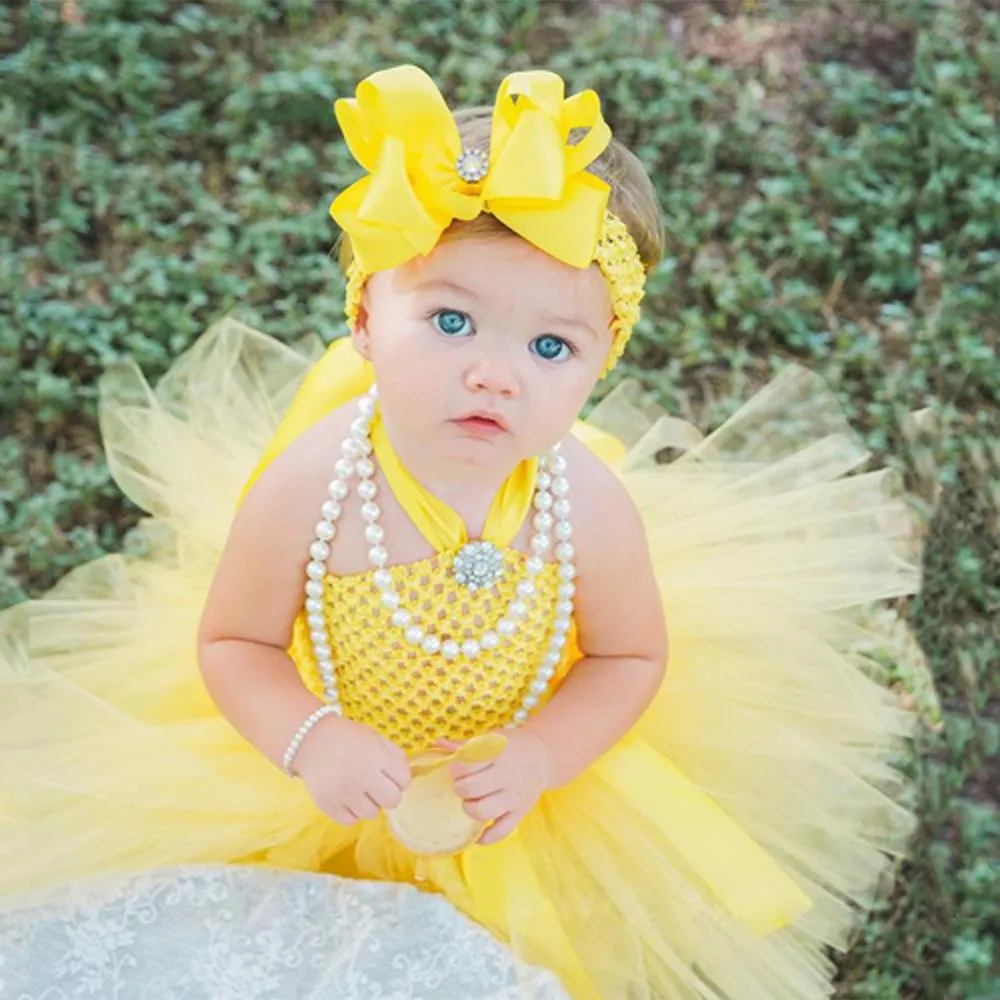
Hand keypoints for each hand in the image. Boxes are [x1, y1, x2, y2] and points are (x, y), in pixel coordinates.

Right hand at [294, 715, 410, 825]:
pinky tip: (347, 799)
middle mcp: (363, 776)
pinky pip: (351, 821)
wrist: (310, 739)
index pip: (404, 780)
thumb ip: (394, 755)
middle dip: (389, 795)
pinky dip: (351, 812)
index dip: (401, 779)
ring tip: (360, 792)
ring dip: (370, 805)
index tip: (392, 777)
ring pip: (372, 814)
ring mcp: (345, 793)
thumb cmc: (348, 737)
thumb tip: (406, 777)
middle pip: (393, 801)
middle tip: (378, 788)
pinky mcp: (328, 805)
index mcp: (377, 757)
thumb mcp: (375, 738)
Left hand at [449, 729, 551, 844]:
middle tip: (462, 784)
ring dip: (470, 808)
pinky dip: (486, 837)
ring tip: (470, 801)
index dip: (456, 768)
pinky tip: (477, 834)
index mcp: (498, 754)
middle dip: (460, 787)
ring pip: (484, 812)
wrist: (543, 756)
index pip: (468, 764)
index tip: (456, 768)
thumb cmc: (512, 746)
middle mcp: (507, 776)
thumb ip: (465, 745)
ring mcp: (514, 797)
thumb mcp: (491, 738)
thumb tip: (439, 744)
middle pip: (472, 788)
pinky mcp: (520, 813)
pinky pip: (501, 832)